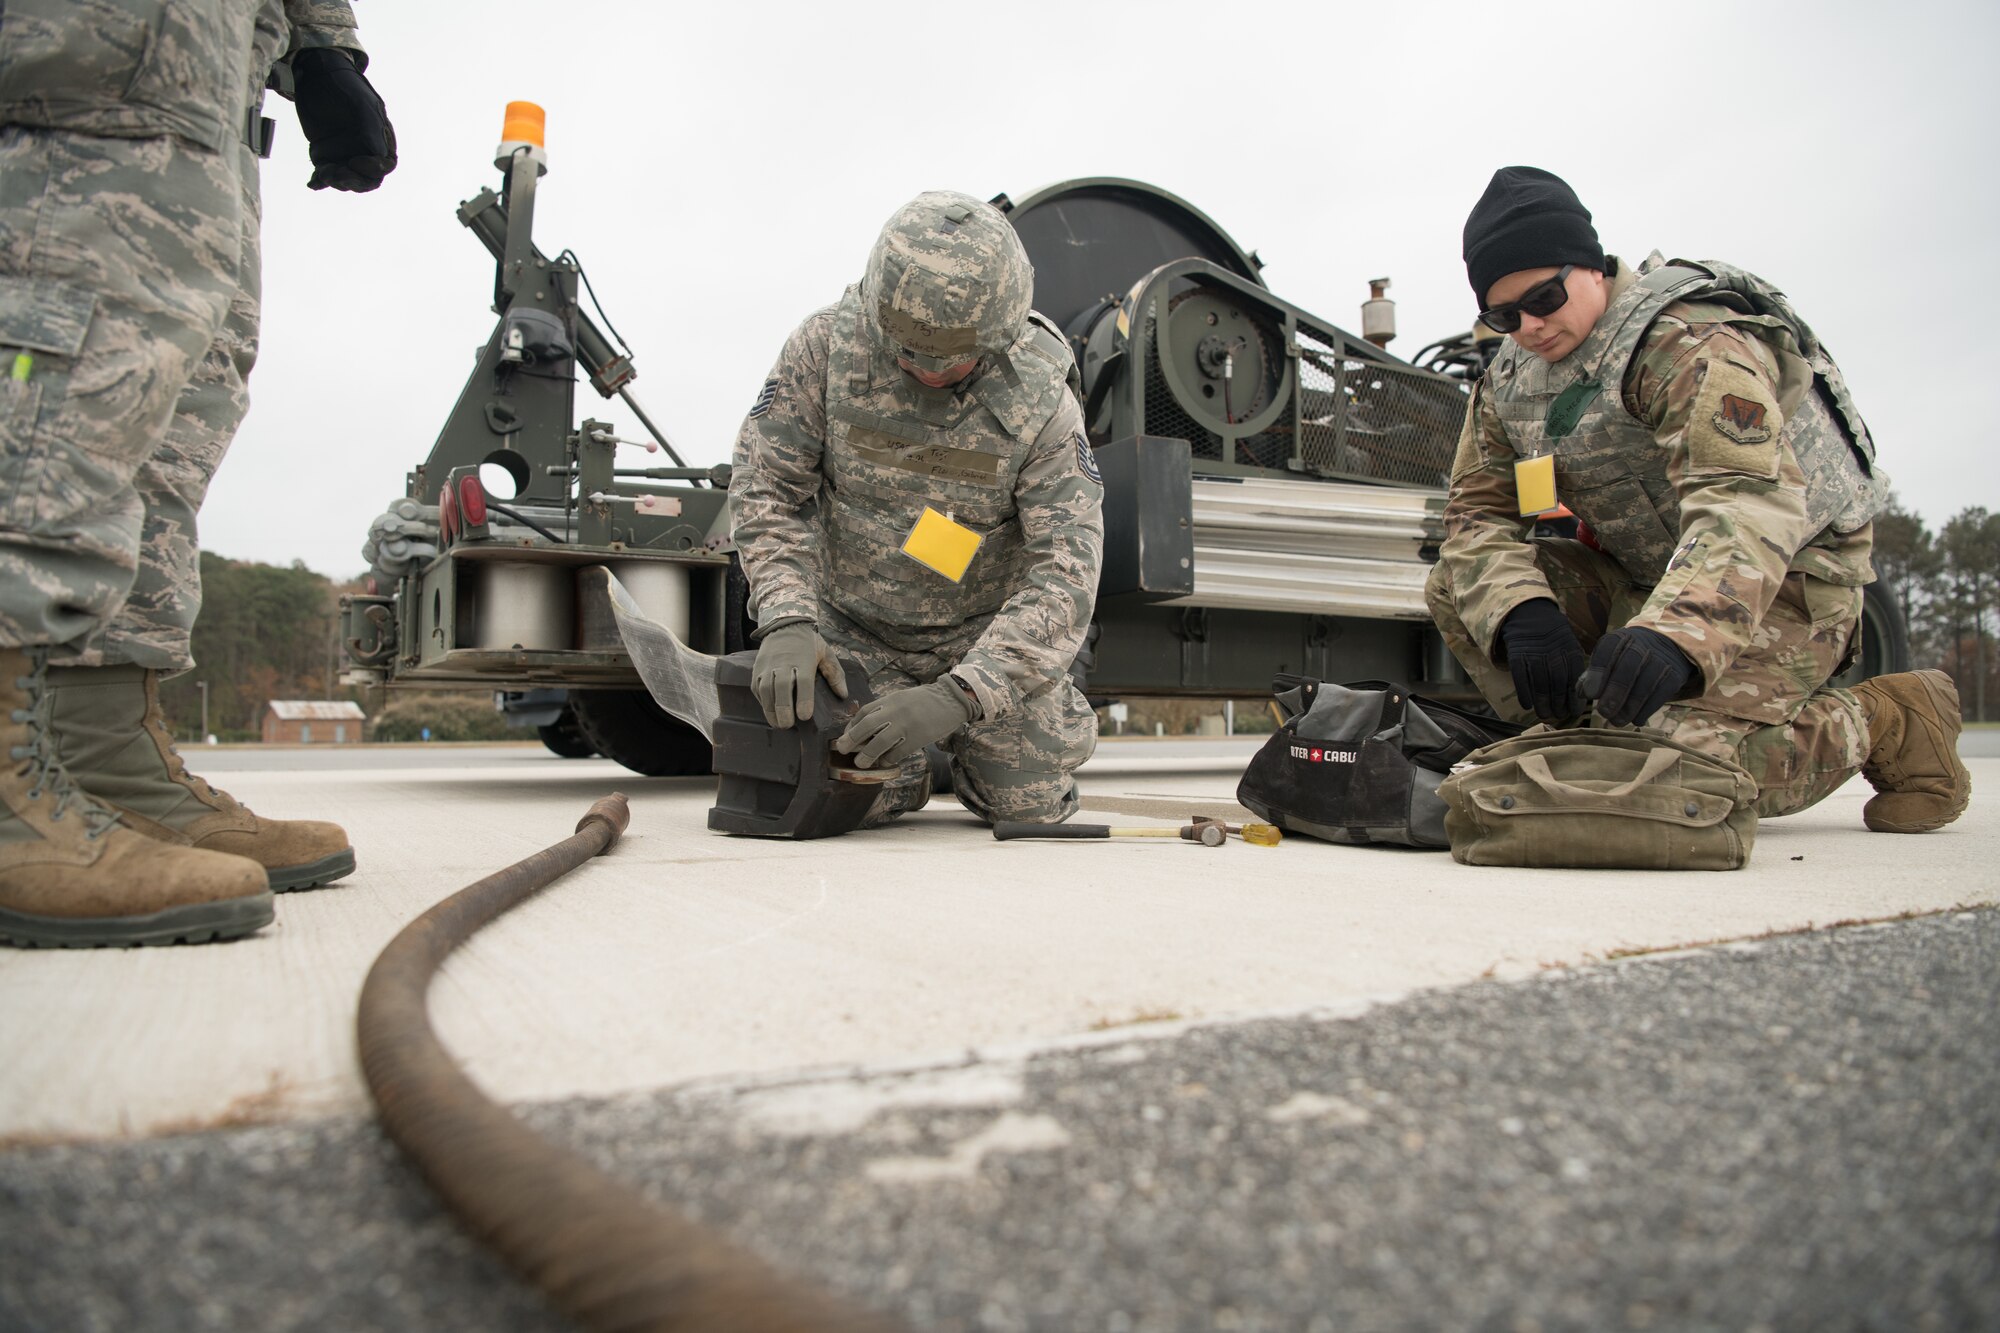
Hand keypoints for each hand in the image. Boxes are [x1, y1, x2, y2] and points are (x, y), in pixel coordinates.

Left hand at [291, 47, 396, 190]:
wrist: (316, 74)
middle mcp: (365, 150)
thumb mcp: (362, 105)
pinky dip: (320, 181)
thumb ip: (372, 130)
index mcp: (381, 138)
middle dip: (353, 180)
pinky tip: (313, 183)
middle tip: (335, 174)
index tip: (355, 162)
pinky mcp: (325, 155)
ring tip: (322, 172)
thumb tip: (380, 156)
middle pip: (366, 179)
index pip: (385, 165)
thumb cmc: (344, 86)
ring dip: (334, 180)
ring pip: (345, 179)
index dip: (373, 169)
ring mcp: (345, 153)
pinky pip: (325, 174)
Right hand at [751, 623, 846, 728]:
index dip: (803, 699)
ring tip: (778, 724)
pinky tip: (769, 711)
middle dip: (783, 709)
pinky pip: (756, 688)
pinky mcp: (757, 669)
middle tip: (788, 725)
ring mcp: (768, 666)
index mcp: (803, 660)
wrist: (785, 625)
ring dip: (770, 709)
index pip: (803, 681)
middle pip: (781, 687)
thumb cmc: (808, 643)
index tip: (805, 716)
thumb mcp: (825, 653)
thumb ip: (834, 673)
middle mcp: (783, 663)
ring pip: (765, 690)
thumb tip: (843, 694)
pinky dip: (761, 702)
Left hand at [834, 680, 975, 768]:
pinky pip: (897, 752)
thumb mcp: (902, 698)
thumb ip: (886, 709)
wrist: (951, 699)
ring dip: (867, 754)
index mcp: (890, 700)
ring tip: (860, 763)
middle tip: (842, 749)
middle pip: (867, 726)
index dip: (852, 725)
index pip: (864, 713)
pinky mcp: (917, 738)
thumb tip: (868, 726)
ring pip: (879, 742)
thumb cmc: (925, 700)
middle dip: (851, 739)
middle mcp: (895, 711)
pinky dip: (888, 759)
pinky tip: (884, 763)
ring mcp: (906, 725)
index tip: (846, 735)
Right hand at [1498, 599, 1588, 722]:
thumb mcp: (1569, 644)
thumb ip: (1574, 666)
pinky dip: (1524, 694)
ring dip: (1542, 704)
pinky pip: (1521, 679)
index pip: (1574, 679)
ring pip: (1540, 685)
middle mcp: (1553, 653)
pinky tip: (1527, 706)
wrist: (1529, 614)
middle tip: (1558, 717)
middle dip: (1558, 705)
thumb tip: (1581, 694)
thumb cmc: (1553, 635)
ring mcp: (1534, 654)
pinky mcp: (1517, 656)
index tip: (1573, 713)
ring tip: (1544, 716)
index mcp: (1570, 650)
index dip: (1574, 698)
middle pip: (1557, 685)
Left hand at [1580, 626, 1694, 726]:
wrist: (1665, 647)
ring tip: (1617, 721)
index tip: (1590, 694)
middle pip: (1628, 668)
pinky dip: (1647, 709)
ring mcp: (1660, 660)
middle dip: (1615, 693)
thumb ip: (1592, 675)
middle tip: (1604, 712)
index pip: (1607, 651)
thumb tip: (1581, 693)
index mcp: (1618, 639)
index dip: (1598, 673)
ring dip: (1630, 706)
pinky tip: (1635, 719)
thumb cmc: (1625, 657)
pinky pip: (1661, 694)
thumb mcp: (1607, 659)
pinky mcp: (1674, 675)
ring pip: (1645, 684)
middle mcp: (1640, 646)